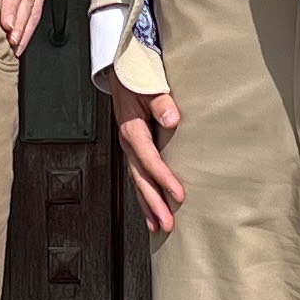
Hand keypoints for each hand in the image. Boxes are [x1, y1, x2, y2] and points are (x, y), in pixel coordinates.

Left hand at [0, 0, 61, 51]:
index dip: (12, 6)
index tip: (7, 23)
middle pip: (26, 3)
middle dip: (20, 24)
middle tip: (12, 42)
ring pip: (34, 9)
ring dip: (26, 29)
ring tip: (17, 46)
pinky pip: (39, 9)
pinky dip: (32, 26)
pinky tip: (24, 39)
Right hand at [107, 73, 186, 233]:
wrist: (121, 73)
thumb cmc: (137, 79)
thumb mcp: (149, 85)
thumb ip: (161, 102)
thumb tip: (172, 119)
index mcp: (132, 130)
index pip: (149, 160)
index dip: (164, 179)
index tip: (178, 195)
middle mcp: (128, 143)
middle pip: (141, 179)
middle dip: (154, 203)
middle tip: (167, 224)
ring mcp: (129, 148)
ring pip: (137, 182)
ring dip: (148, 205)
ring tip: (159, 226)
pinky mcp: (134, 149)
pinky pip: (138, 176)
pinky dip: (145, 195)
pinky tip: (152, 210)